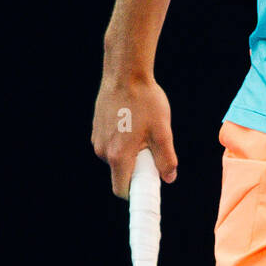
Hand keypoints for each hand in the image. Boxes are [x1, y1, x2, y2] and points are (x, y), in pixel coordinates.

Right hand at [91, 66, 177, 197]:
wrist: (125, 74)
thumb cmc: (145, 101)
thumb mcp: (162, 132)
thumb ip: (166, 159)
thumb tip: (169, 178)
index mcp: (119, 156)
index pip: (122, 190)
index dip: (136, 192)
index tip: (148, 188)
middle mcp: (103, 151)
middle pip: (121, 172)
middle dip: (137, 167)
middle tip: (152, 146)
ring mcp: (97, 140)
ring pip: (117, 157)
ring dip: (130, 152)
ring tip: (143, 128)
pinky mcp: (96, 129)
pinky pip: (111, 144)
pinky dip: (123, 140)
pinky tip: (133, 120)